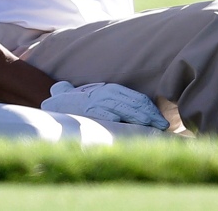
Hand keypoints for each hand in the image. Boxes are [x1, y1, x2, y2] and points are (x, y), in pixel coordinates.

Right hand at [41, 81, 169, 128]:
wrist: (53, 105)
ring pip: (125, 108)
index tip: (161, 121)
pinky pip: (107, 113)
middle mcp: (106, 93)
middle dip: (150, 115)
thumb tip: (126, 106)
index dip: (150, 109)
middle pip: (135, 103)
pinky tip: (130, 124)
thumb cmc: (75, 103)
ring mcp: (97, 101)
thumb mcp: (97, 99)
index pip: (136, 98)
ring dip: (140, 118)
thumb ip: (110, 101)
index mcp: (110, 90)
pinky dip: (119, 118)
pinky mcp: (89, 110)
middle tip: (163, 127)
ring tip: (153, 127)